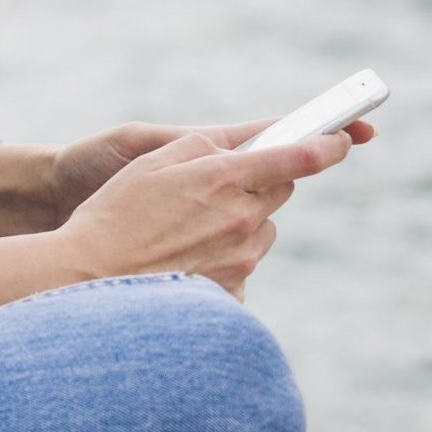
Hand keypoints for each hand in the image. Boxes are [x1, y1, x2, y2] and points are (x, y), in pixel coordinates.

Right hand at [52, 131, 353, 299]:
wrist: (86, 283)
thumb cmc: (113, 215)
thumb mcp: (152, 161)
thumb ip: (204, 147)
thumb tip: (240, 147)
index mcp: (227, 179)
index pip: (300, 156)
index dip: (330, 143)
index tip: (346, 137)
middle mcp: (244, 221)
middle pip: (278, 195)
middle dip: (258, 187)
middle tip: (215, 191)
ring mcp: (241, 261)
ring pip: (259, 233)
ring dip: (236, 227)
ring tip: (184, 234)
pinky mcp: (231, 293)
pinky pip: (240, 268)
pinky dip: (220, 263)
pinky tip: (180, 264)